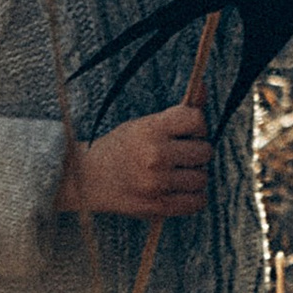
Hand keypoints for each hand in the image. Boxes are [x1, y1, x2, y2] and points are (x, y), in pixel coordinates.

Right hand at [59, 104, 212, 218]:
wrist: (88, 178)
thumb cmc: (121, 147)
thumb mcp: (144, 124)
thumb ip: (177, 111)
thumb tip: (203, 86)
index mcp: (151, 130)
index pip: (196, 120)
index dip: (198, 126)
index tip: (189, 132)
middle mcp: (155, 155)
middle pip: (205, 151)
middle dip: (198, 152)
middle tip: (183, 154)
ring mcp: (157, 183)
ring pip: (202, 178)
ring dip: (195, 175)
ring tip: (179, 173)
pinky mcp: (158, 206)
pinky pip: (197, 202)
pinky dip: (194, 197)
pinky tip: (181, 190)